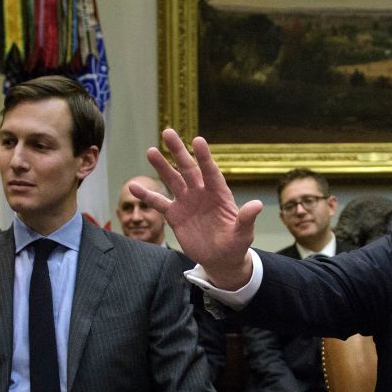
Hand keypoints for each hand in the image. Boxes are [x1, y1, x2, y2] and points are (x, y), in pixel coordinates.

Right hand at [130, 129, 261, 288]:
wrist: (220, 259)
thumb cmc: (235, 244)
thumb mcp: (243, 234)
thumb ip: (247, 219)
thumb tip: (258, 205)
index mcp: (219, 194)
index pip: (211, 172)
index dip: (204, 157)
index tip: (197, 140)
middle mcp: (201, 193)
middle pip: (188, 168)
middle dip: (178, 151)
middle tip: (168, 132)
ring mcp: (187, 202)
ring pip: (172, 180)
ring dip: (161, 166)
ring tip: (151, 151)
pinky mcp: (175, 215)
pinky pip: (159, 202)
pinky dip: (147, 195)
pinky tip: (133, 186)